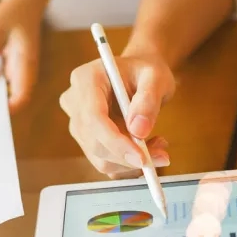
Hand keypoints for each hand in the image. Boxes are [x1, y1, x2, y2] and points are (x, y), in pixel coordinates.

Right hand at [60, 52, 174, 178]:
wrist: (138, 76)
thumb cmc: (146, 72)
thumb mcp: (156, 77)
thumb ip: (148, 100)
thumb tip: (139, 130)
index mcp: (86, 79)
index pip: (93, 117)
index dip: (115, 142)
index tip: (141, 158)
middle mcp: (74, 101)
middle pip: (94, 141)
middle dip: (128, 156)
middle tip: (162, 155)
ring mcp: (76, 122)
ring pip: (99, 157)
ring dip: (130, 162)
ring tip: (158, 147)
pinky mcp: (85, 139)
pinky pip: (104, 162)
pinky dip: (127, 164)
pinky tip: (145, 149)